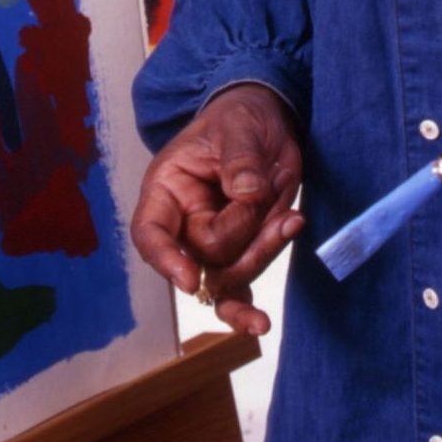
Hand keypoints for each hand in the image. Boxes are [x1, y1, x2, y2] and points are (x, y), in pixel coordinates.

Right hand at [128, 84, 304, 336]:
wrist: (267, 119)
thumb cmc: (239, 118)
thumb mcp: (238, 127)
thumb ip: (241, 160)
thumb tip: (248, 194)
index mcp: (167, 190)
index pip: (150, 233)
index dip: (166, 259)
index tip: (191, 278)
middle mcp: (183, 223)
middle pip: (204, 258)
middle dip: (243, 235)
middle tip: (267, 196)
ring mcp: (211, 243)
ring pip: (228, 277)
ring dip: (263, 253)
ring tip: (290, 219)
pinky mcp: (240, 252)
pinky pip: (238, 291)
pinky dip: (249, 309)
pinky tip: (261, 323)